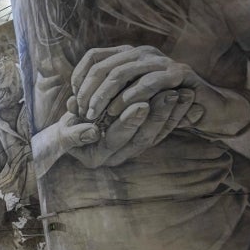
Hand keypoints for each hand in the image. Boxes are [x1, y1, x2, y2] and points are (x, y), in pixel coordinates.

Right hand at [65, 89, 194, 167]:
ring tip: (183, 93)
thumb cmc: (65, 133)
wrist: (70, 138)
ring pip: (156, 133)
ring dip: (172, 113)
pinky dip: (176, 113)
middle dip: (157, 115)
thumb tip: (92, 132)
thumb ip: (74, 136)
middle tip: (170, 94)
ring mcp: (133, 148)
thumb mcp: (63, 135)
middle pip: (143, 138)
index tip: (141, 103)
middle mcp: (120, 156)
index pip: (118, 139)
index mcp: (100, 156)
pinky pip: (163, 128)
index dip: (130, 122)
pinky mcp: (143, 137)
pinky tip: (186, 97)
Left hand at [71, 45, 249, 137]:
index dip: (79, 77)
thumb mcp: (125, 102)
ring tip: (96, 115)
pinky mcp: (178, 73)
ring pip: (121, 73)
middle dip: (89, 91)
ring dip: (104, 96)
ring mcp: (160, 60)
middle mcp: (142, 52)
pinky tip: (117, 112)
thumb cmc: (159, 106)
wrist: (204, 107)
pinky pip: (147, 83)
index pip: (93, 56)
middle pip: (103, 65)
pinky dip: (128, 98)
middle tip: (84, 112)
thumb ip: (101, 100)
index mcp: (128, 54)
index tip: (75, 100)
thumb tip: (69, 104)